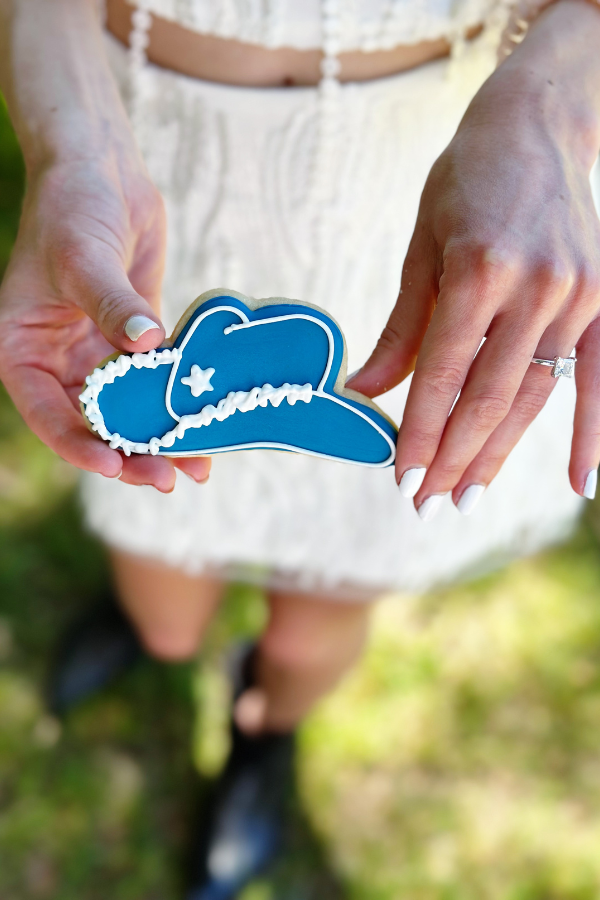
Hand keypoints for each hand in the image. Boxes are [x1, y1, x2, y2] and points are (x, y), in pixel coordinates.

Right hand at [0, 150, 210, 489]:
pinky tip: (207, 432)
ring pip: (127, 414)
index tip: (113, 464)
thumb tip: (147, 344)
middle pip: (91, 425)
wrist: (102, 171)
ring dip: (157, 441)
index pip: (46, 413)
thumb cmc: (71, 207)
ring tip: (193, 469)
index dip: (78, 444)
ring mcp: (96, 355)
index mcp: (21, 350)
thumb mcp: (83, 256)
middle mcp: (57, 362)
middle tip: (165, 479)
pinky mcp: (134, 343)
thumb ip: (112, 303)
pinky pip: (156, 385)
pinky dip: (177, 408)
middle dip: (127, 454)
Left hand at [349, 1, 599, 516]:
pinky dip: (589, 432)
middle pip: (488, 396)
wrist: (536, 127)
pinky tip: (579, 483)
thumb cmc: (465, 185)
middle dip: (454, 456)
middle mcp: (535, 287)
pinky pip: (598, 378)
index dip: (420, 431)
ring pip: (534, 396)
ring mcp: (577, 295)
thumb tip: (362, 392)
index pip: (442, 373)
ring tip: (468, 494)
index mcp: (479, 269)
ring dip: (498, 451)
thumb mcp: (422, 248)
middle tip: (428, 502)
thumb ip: (401, 328)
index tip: (402, 477)